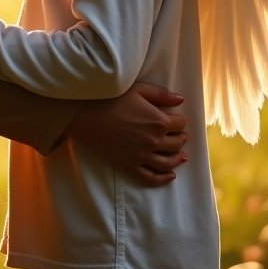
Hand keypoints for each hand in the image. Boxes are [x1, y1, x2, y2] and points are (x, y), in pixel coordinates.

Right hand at [66, 82, 187, 186]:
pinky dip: (163, 178)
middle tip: (179, 135)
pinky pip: (151, 177)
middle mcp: (153, 141)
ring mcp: (142, 155)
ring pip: (168, 162)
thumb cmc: (111, 98)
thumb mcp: (138, 90)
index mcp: (158, 121)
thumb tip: (181, 99)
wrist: (85, 114)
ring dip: (178, 159)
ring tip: (181, 155)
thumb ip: (161, 95)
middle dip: (180, 138)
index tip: (175, 119)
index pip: (180, 124)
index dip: (179, 121)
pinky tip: (170, 175)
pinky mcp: (130, 165)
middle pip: (177, 143)